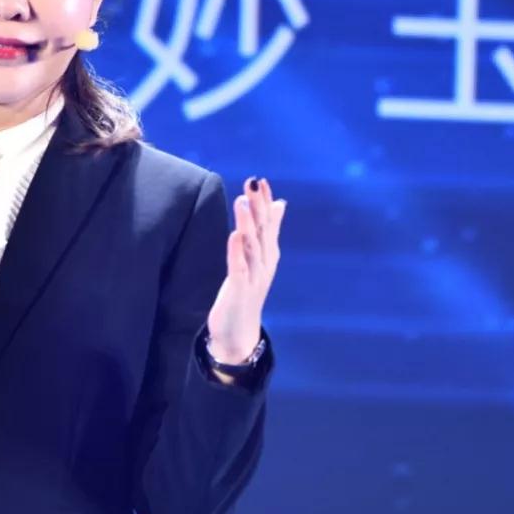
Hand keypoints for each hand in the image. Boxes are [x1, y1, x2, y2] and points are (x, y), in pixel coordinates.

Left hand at [205, 176, 285, 362]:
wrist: (239, 332)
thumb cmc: (247, 291)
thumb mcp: (259, 258)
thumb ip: (269, 230)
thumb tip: (279, 203)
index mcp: (268, 254)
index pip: (268, 223)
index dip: (265, 202)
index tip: (261, 180)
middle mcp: (264, 263)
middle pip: (262, 231)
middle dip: (258, 207)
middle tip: (253, 183)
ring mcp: (253, 277)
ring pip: (252, 246)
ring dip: (248, 223)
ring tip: (242, 202)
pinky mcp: (239, 290)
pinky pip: (238, 268)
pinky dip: (236, 251)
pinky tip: (234, 235)